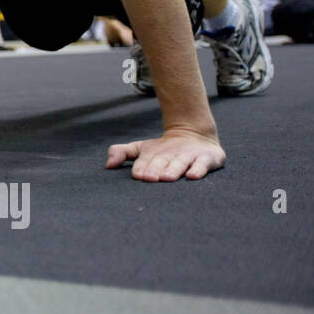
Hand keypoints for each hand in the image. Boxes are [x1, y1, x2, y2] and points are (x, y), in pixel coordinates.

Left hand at [106, 127, 224, 180]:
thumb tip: (107, 164)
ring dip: (173, 170)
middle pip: (162, 162)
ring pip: (180, 163)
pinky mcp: (206, 158)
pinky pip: (202, 165)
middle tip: (150, 178)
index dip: (142, 167)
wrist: (195, 135)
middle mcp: (170, 154)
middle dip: (155, 169)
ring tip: (167, 178)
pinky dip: (198, 170)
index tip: (138, 175)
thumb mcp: (142, 149)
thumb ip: (123, 153)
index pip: (145, 161)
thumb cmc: (163, 150)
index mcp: (153, 153)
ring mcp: (189, 156)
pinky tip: (192, 176)